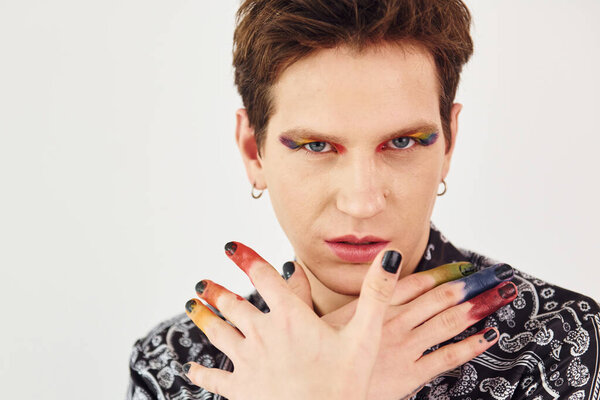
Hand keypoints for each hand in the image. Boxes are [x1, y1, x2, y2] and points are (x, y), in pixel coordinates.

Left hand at [183, 241, 403, 399]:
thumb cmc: (344, 386)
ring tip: (192, 306)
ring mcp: (248, 362)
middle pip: (234, 305)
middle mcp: (263, 334)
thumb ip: (376, 294)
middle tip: (202, 282)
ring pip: (219, 334)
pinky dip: (201, 373)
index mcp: (290, 317)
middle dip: (217, 291)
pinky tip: (191, 369)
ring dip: (204, 318)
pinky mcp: (240, 390)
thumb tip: (389, 257)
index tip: (231, 247)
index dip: (246, 259)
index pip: (263, 277)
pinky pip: (214, 379)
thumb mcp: (365, 337)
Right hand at [285, 260, 516, 399]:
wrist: (326, 391)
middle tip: (494, 275)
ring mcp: (406, 348)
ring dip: (476, 308)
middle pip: (438, 299)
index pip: (413, 283)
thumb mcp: (308, 322)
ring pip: (448, 323)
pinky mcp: (412, 374)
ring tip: (499, 296)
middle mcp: (393, 324)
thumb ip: (299, 291)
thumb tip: (290, 268)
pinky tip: (488, 336)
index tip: (462, 265)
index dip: (441, 273)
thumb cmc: (319, 359)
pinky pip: (447, 358)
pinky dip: (469, 346)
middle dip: (468, 286)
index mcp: (372, 308)